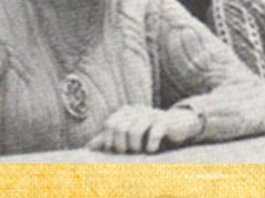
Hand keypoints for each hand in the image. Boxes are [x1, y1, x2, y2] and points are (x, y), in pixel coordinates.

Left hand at [86, 105, 201, 153]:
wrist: (177, 126)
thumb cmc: (148, 134)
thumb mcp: (127, 136)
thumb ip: (108, 140)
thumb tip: (87, 148)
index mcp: (126, 111)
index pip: (110, 124)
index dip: (110, 141)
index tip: (117, 152)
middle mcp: (138, 110)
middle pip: (120, 127)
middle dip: (121, 145)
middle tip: (128, 153)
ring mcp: (153, 114)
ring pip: (135, 130)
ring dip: (135, 146)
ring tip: (140, 152)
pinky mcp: (166, 121)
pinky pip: (155, 132)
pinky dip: (150, 145)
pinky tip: (151, 150)